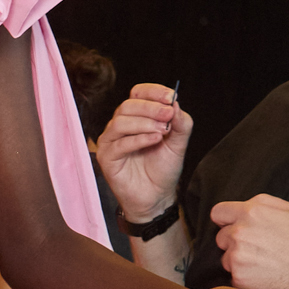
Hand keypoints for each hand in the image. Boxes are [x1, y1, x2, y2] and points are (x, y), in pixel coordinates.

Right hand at [94, 85, 191, 222]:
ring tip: (163, 131)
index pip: (138, 93)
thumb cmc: (163, 169)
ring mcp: (111, 141)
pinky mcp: (107, 158)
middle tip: (169, 115)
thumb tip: (175, 103)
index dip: (153, 92)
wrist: (157, 197)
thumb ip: (180, 122)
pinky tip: (154, 140)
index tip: (171, 96)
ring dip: (145, 123)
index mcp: (136, 116)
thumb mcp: (178, 143)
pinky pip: (119, 143)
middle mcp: (120, 125)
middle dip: (151, 108)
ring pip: (121, 121)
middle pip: (128, 105)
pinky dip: (139, 139)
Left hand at [210, 195, 288, 288]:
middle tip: (257, 247)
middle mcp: (239, 232)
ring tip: (263, 262)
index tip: (232, 225)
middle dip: (234, 241)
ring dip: (238, 260)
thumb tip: (243, 207)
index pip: (218, 212)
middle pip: (221, 237)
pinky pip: (234, 276)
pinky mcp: (239, 278)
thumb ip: (261, 204)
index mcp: (251, 212)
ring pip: (226, 258)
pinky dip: (245, 277)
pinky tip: (263, 274)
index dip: (226, 219)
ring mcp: (237, 256)